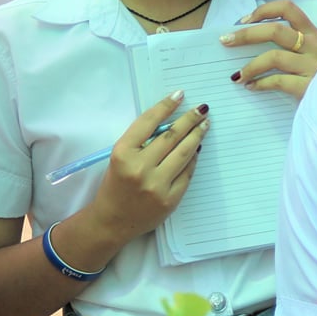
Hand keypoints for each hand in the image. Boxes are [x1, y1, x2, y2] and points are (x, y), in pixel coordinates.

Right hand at [81, 90, 209, 246]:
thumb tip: (172, 123)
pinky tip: (197, 149)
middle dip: (190, 119)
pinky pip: (187, 173)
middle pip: (172, 136)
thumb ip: (141, 141)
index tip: (180, 95)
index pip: (149, 122)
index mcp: (122, 153)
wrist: (112, 220)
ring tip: (204, 125)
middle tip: (202, 109)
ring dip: (197, 136)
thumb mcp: (120, 157)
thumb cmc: (115, 184)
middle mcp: (140, 167)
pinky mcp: (170, 199)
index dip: (166, 106)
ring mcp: (157, 185)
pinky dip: (193, 159)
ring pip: (184, 153)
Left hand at [223, 0, 316, 102]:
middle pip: (276, 30)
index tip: (244, 20)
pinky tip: (251, 87)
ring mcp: (313, 66)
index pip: (288, 8)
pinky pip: (277, 81)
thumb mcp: (304, 56)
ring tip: (237, 76)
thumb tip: (245, 39)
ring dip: (250, 66)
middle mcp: (314, 45)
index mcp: (311, 33)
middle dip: (246, 35)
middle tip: (226, 42)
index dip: (263, 11)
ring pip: (274, 56)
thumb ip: (285, 45)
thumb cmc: (314, 77)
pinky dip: (260, 83)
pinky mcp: (309, 86)